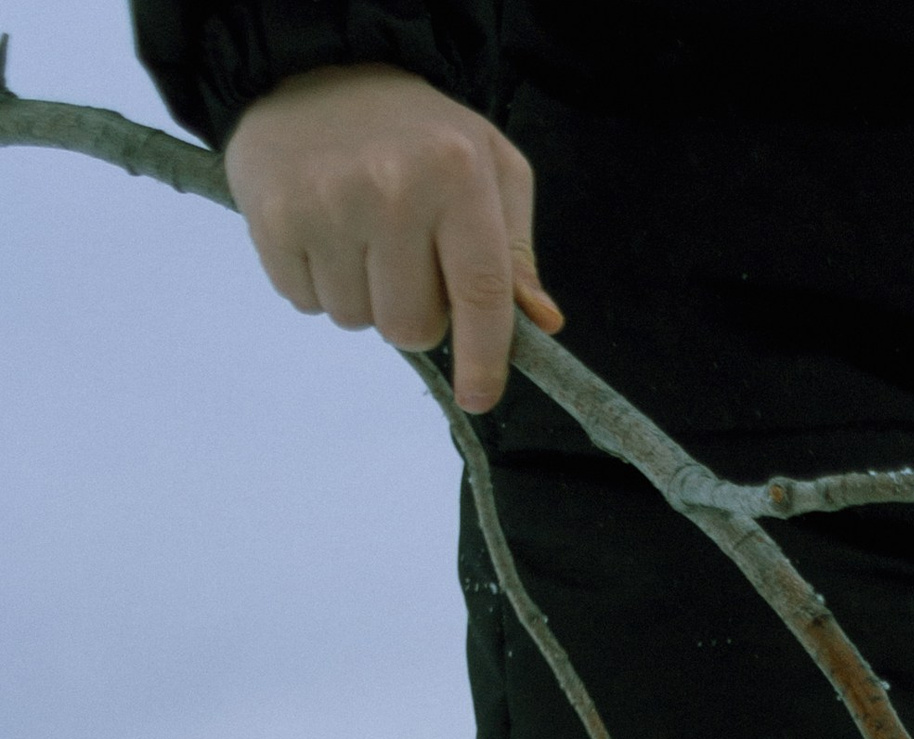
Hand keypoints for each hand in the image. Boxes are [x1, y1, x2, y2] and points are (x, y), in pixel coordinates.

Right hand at [223, 65, 559, 413]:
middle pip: (413, 327)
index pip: (480, 294)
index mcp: (457, 174)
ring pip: (358, 321)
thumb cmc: (417, 132)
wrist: (315, 67)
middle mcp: (392, 187)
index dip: (484, 358)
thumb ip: (515, 252)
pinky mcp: (274, 216)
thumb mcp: (489, 168)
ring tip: (360, 235)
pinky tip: (324, 231)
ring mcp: (328, 202)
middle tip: (406, 261)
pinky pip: (307, 303)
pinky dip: (319, 283)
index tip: (480, 397)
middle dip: (416, 314)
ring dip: (364, 298)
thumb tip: (540, 323)